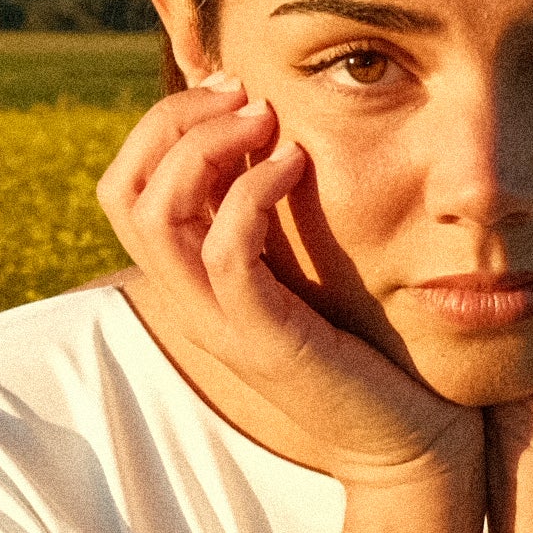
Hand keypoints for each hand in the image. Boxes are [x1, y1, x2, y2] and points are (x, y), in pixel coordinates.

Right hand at [94, 77, 470, 490]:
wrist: (408, 442)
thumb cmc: (368, 350)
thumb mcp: (307, 267)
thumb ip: (276, 214)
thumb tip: (270, 128)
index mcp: (193, 278)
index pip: (126, 186)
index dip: (165, 123)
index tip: (233, 90)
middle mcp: (191, 300)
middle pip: (125, 191)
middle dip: (174, 122)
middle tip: (243, 94)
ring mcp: (221, 324)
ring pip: (157, 217)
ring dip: (204, 147)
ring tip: (266, 120)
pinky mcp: (265, 340)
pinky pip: (225, 254)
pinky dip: (251, 192)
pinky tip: (296, 164)